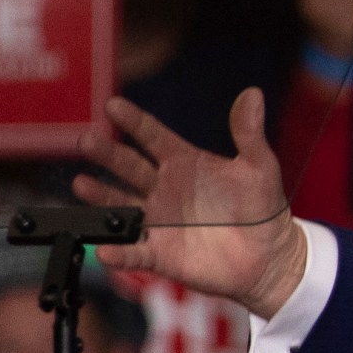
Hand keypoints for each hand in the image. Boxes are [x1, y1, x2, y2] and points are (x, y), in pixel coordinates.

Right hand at [73, 91, 311, 318]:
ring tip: (82, 184)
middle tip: (86, 141)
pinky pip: (134, 252)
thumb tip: (253, 94)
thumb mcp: (259, 168)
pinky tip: (104, 249)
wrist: (270, 257)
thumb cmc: (263, 210)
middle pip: (129, 166)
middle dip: (107, 153)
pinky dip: (118, 252)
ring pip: (121, 205)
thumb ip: (249, 134)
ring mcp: (159, 220)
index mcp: (184, 163)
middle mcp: (164, 189)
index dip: (134, 121)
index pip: (153, 136)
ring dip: (101, 195)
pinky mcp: (160, 253)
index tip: (113, 105)